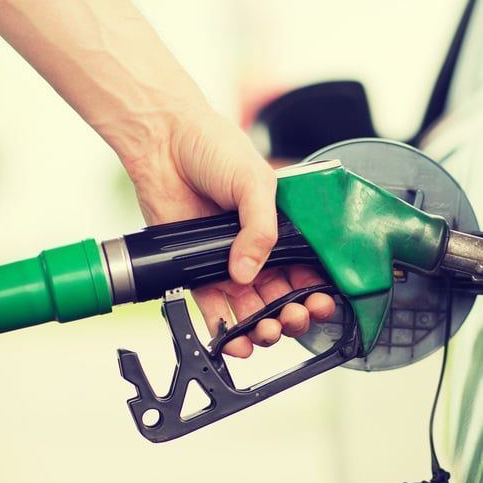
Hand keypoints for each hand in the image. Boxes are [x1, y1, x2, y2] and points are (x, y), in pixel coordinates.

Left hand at [124, 109, 335, 356]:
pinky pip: (214, 310)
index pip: (307, 270)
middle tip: (293, 318)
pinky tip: (236, 340)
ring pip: (252, 309)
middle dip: (292, 315)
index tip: (319, 303)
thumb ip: (262, 229)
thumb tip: (247, 272)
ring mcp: (227, 263)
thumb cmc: (214, 148)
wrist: (164, 142)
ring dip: (263, 328)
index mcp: (283, 229)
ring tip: (266, 331)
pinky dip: (224, 329)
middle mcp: (257, 250)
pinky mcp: (195, 271)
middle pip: (283, 297)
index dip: (316, 291)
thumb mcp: (255, 182)